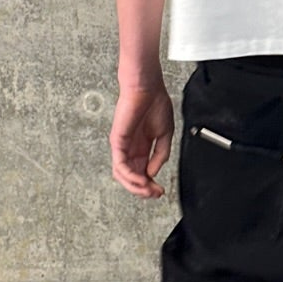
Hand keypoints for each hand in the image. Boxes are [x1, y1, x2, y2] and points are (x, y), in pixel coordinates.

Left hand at [110, 81, 174, 197]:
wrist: (147, 87)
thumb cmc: (155, 103)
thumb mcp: (165, 134)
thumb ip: (161, 155)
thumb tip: (154, 172)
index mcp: (142, 146)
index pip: (142, 172)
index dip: (151, 184)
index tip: (160, 190)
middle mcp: (131, 148)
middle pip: (131, 177)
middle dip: (144, 189)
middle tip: (155, 193)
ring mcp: (123, 146)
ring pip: (123, 175)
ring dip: (136, 186)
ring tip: (148, 190)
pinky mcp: (117, 141)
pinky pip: (120, 165)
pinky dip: (130, 176)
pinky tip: (141, 179)